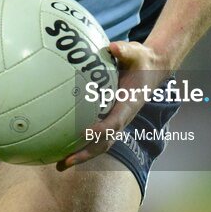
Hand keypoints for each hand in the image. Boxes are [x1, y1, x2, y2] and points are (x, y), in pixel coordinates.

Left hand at [55, 40, 167, 170]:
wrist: (152, 69)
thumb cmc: (142, 60)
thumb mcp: (136, 52)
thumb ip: (125, 50)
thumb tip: (113, 47)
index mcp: (128, 105)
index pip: (114, 122)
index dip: (100, 131)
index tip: (83, 134)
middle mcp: (122, 117)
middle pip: (104, 143)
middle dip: (85, 154)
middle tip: (63, 163)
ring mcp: (116, 120)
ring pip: (99, 144)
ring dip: (81, 155)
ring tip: (58, 165)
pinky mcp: (110, 118)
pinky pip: (94, 135)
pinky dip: (80, 143)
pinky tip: (60, 144)